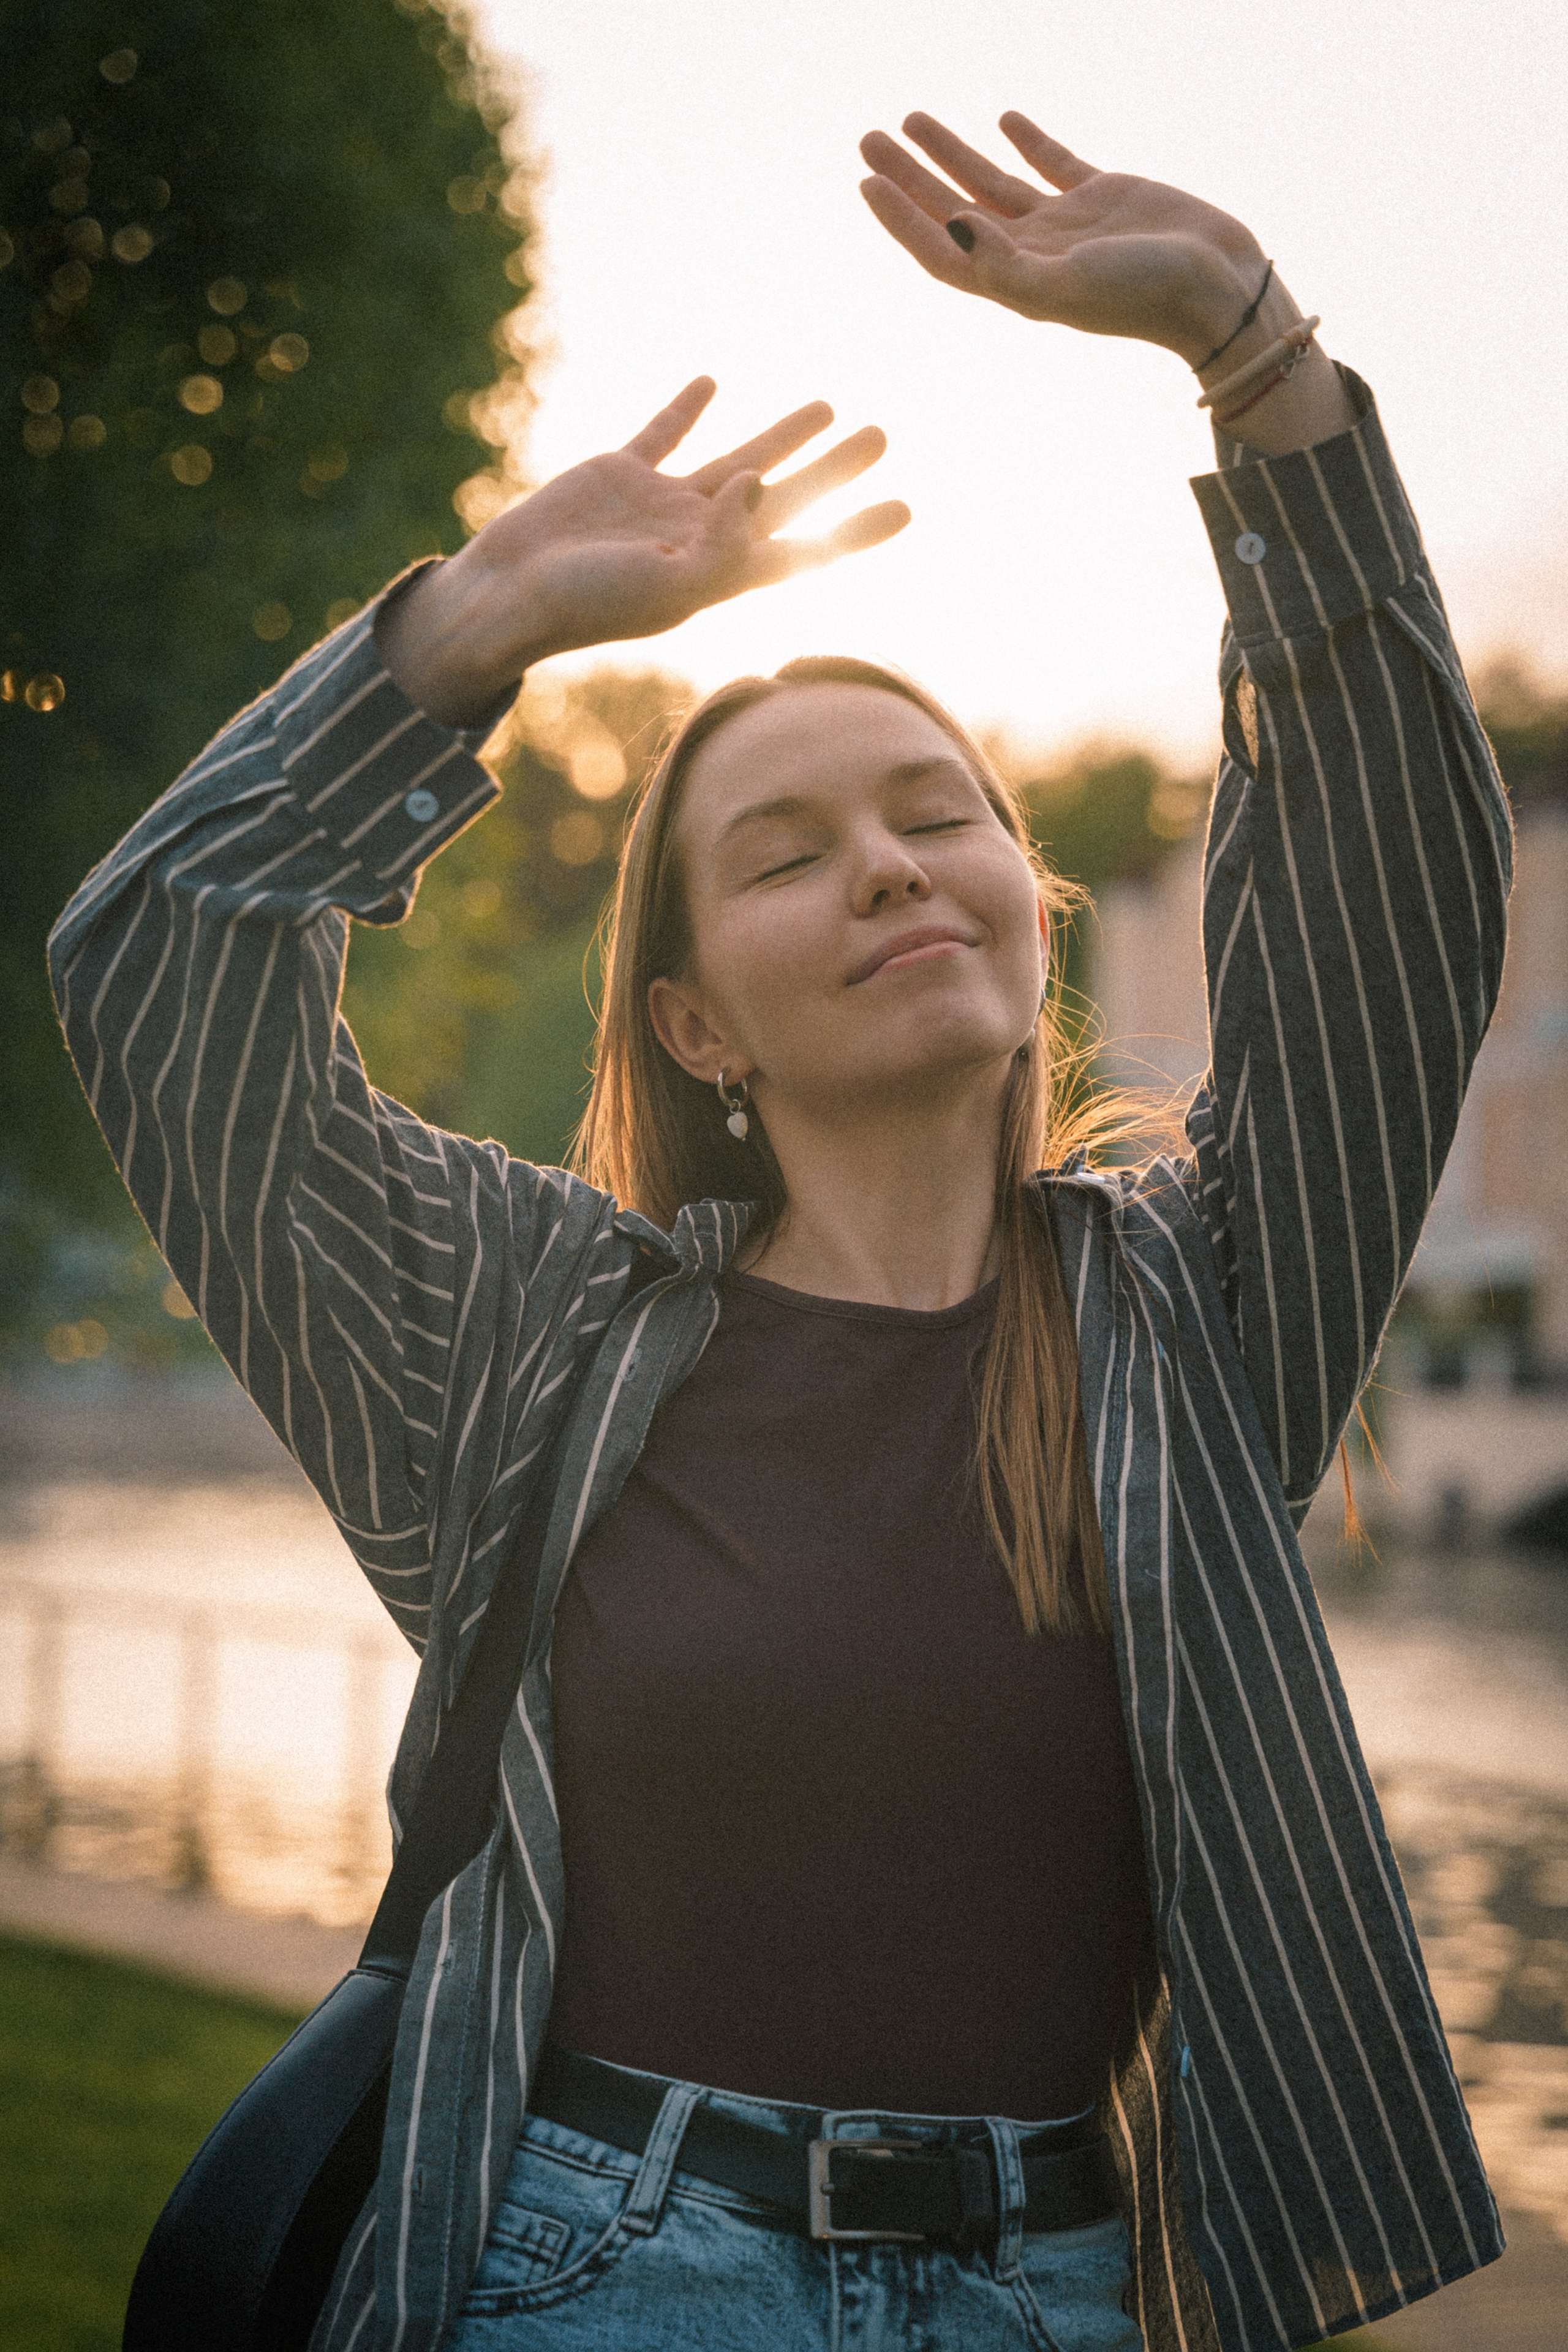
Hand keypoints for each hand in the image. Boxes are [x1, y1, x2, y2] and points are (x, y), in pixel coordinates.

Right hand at [378, 382, 909, 727]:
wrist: (509, 597)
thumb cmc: (588, 604)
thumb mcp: (665, 586)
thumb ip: (721, 543)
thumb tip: (762, 484)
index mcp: (720, 575)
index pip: (804, 548)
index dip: (855, 530)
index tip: (907, 508)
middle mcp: (701, 539)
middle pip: (786, 497)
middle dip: (835, 470)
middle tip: (883, 437)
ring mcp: (661, 506)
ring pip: (737, 459)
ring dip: (783, 434)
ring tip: (830, 405)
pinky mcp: (618, 476)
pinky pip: (662, 433)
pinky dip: (686, 407)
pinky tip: (712, 381)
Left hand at [859, 112, 1356, 453]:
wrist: (1217, 290)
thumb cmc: (1142, 296)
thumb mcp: (1067, 284)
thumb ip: (1005, 263)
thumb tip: (951, 229)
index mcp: (1016, 281)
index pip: (941, 248)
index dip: (900, 217)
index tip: (865, 179)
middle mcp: (1032, 254)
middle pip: (953, 209)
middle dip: (910, 175)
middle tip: (870, 136)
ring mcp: (1066, 226)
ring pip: (992, 181)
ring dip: (950, 152)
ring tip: (911, 117)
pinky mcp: (1102, 197)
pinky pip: (1052, 163)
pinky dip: (1026, 141)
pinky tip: (1003, 119)